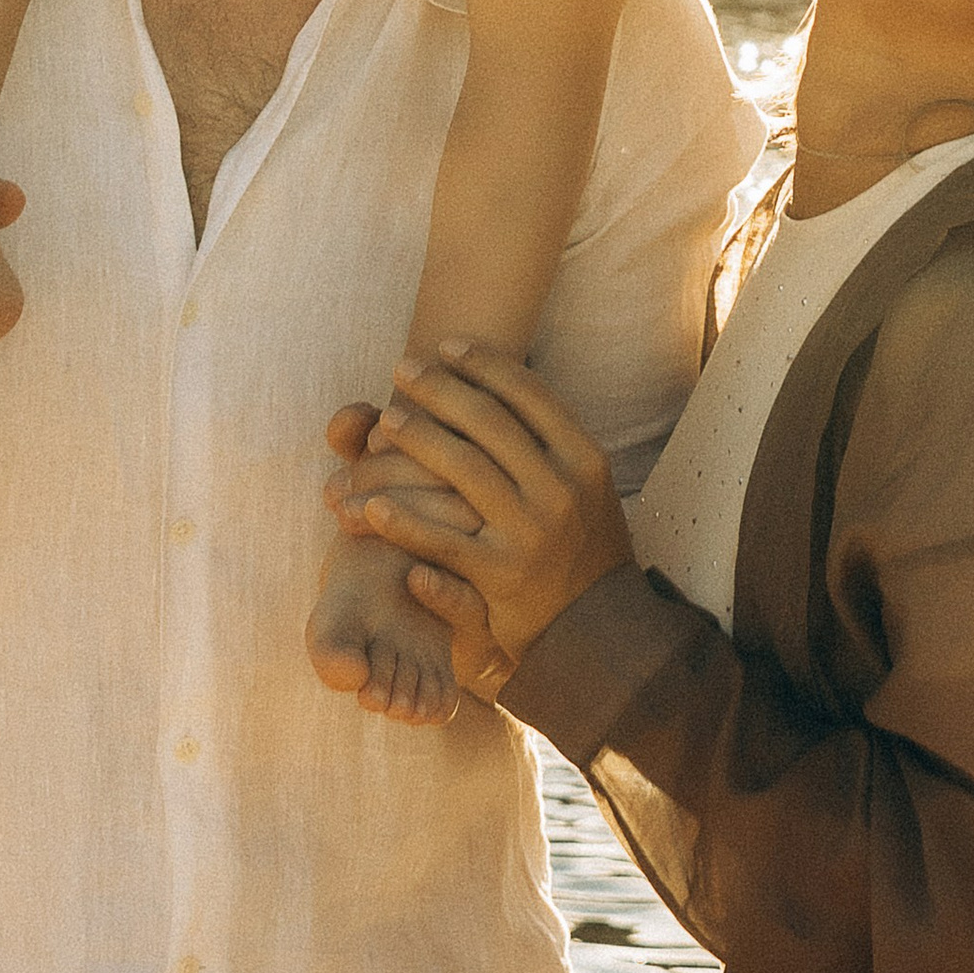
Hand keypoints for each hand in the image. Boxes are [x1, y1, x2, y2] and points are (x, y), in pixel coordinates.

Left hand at [322, 346, 632, 669]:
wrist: (600, 627)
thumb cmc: (583, 544)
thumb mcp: (586, 485)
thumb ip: (549, 443)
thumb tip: (498, 384)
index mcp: (583, 458)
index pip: (529, 395)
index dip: (485, 364)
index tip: (447, 345)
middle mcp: (560, 489)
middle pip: (490, 423)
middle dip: (441, 388)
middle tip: (403, 368)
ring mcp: (531, 532)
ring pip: (463, 470)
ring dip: (418, 438)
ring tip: (385, 421)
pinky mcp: (501, 575)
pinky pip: (442, 540)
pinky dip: (405, 521)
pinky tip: (373, 506)